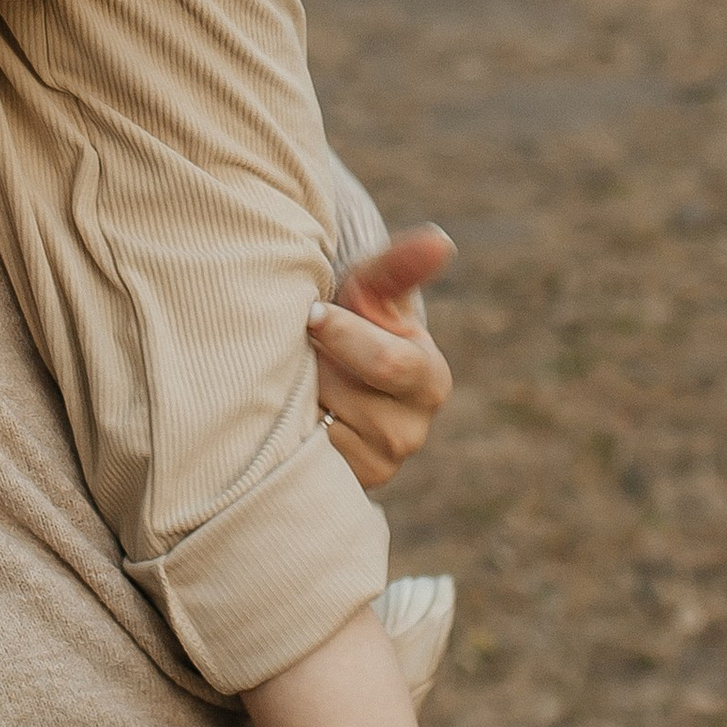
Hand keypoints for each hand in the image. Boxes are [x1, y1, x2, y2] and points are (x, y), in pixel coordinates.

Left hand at [309, 226, 455, 490]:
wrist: (329, 371)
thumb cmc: (355, 317)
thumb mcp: (374, 287)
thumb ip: (401, 265)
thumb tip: (442, 240)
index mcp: (430, 380)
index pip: (387, 363)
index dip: (343, 334)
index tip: (310, 311)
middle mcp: (411, 433)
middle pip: (346, 395)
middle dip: (314, 364)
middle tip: (295, 344)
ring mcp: (379, 466)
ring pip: (321, 426)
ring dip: (296, 395)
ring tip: (293, 374)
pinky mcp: (343, 487)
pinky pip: (304, 457)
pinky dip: (287, 430)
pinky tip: (284, 409)